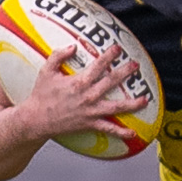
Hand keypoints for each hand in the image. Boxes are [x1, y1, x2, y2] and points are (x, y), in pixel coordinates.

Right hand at [16, 41, 145, 141]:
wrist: (37, 119)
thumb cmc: (41, 96)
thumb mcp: (46, 71)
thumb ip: (58, 56)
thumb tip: (72, 46)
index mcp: (79, 82)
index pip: (98, 66)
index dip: (109, 56)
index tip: (118, 48)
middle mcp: (88, 96)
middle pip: (112, 83)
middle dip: (125, 72)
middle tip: (135, 65)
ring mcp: (91, 111)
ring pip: (116, 107)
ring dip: (132, 103)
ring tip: (145, 99)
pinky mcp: (90, 124)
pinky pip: (108, 129)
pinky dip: (121, 133)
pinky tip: (133, 134)